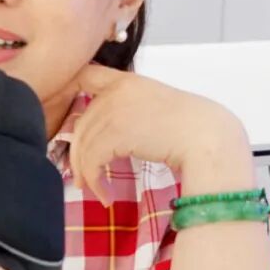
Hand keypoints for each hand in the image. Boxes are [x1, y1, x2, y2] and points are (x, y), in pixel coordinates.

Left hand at [69, 63, 254, 203]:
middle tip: (81, 176)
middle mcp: (115, 91)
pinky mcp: (115, 133)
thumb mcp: (154, 107)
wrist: (208, 137)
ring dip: (86, 174)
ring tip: (94, 191)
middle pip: (80, 124)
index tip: (61, 110)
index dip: (67, 88)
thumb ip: (126, 112)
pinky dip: (95, 182)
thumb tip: (99, 139)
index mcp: (125, 81)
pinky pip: (91, 161)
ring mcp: (114, 110)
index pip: (86, 73)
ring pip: (82, 145)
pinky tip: (105, 196)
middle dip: (77, 154)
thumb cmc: (190, 128)